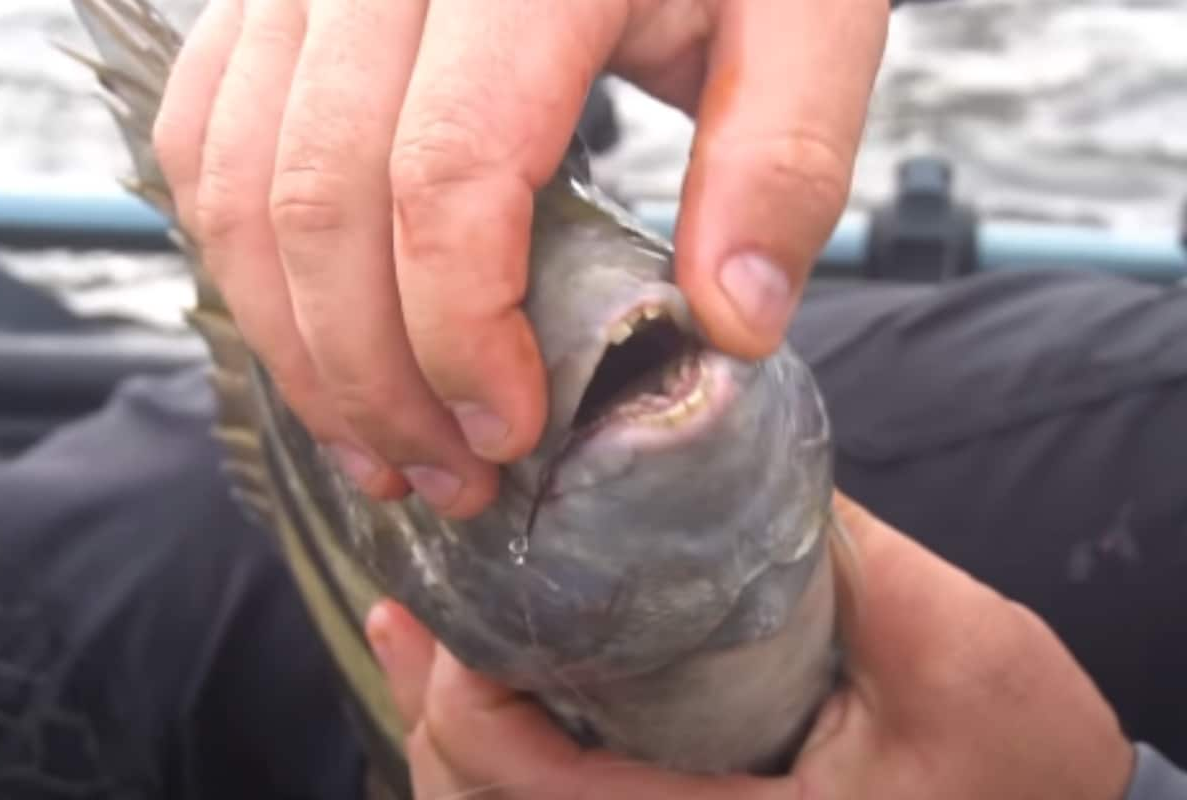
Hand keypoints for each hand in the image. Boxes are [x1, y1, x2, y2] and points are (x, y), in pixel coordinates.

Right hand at [153, 0, 887, 515]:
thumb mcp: (806, 18)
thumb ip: (783, 160)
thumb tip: (728, 325)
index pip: (447, 171)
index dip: (459, 333)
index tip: (510, 434)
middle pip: (317, 195)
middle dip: (369, 374)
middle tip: (441, 476)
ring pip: (235, 179)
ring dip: (294, 341)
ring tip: (373, 442)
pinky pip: (204, 134)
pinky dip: (244, 258)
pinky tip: (315, 334)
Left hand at [365, 494, 1135, 798]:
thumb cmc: (1015, 757)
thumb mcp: (958, 654)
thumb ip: (845, 556)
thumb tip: (724, 445)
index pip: (531, 791)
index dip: (469, 693)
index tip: (473, 599)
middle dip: (439, 705)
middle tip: (419, 609)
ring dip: (455, 724)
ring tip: (426, 634)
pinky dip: (503, 750)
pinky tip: (493, 678)